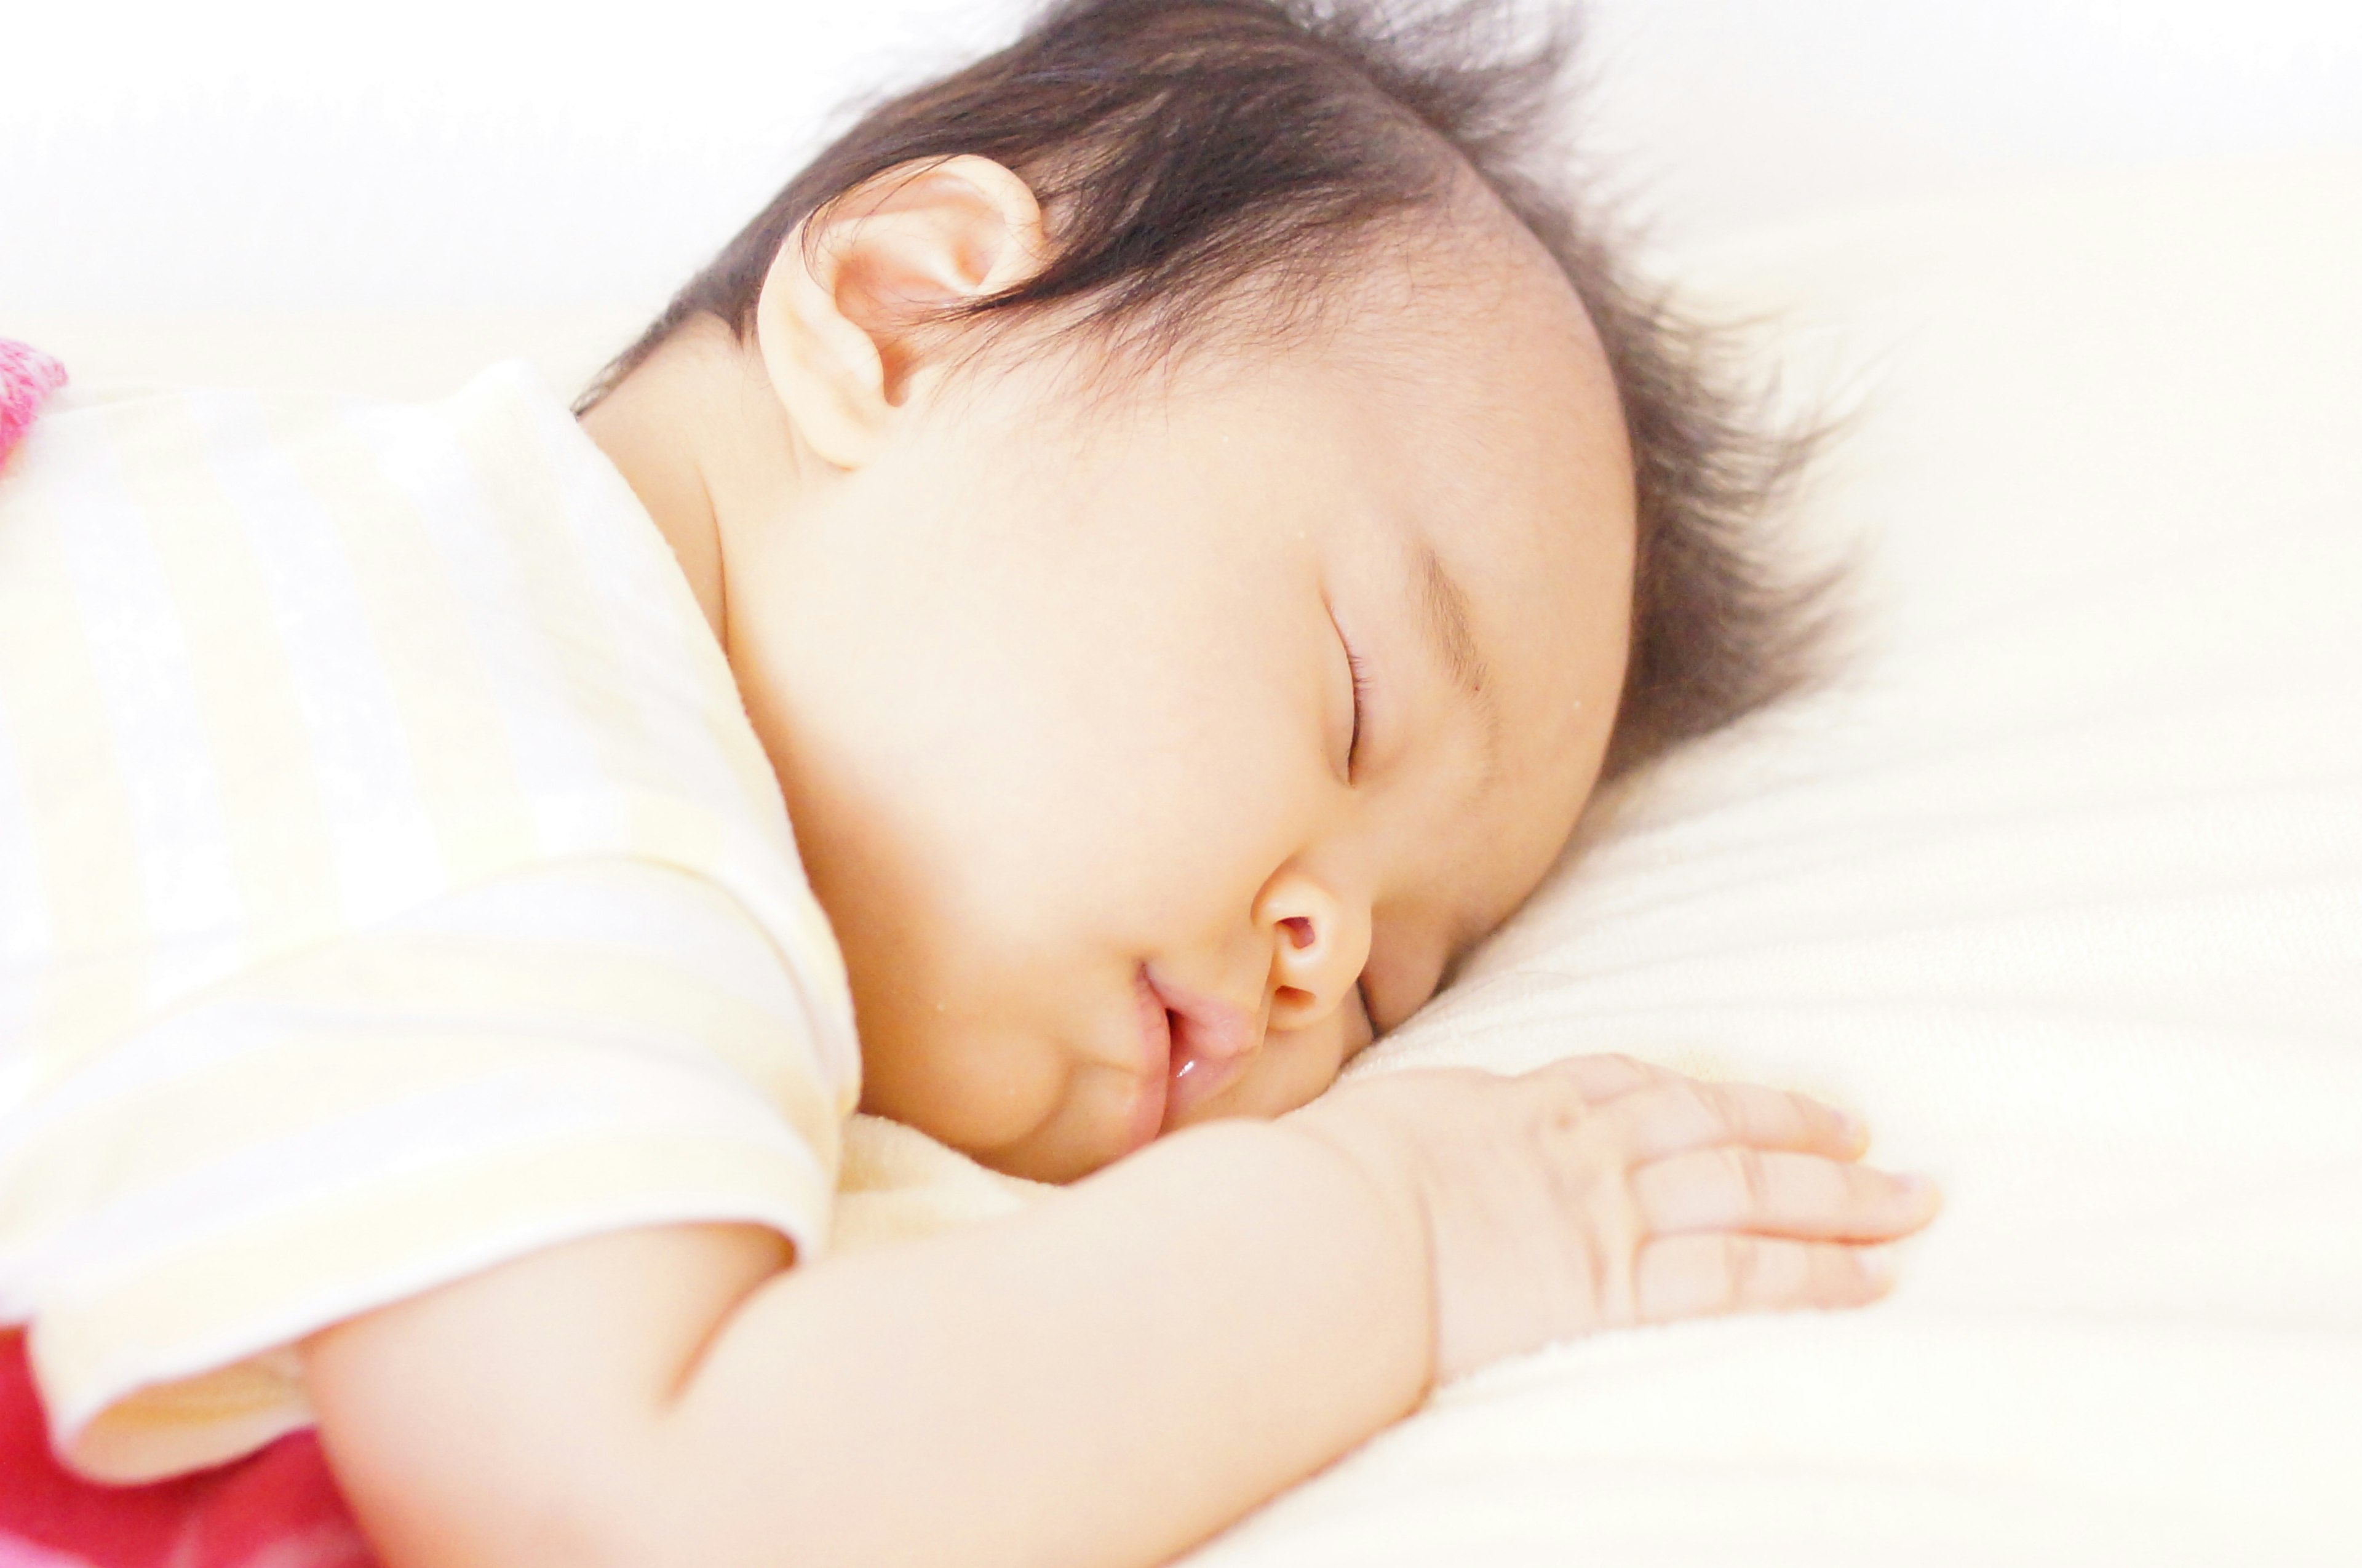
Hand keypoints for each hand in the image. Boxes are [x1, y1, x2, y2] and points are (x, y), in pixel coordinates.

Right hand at [1289, 1054, 1940, 1383]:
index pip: (1632, 1086)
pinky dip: (1810, 1272)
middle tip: (1872, 1138)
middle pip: (1719, 1128)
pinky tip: (1866, 1279)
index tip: (1747, 1096)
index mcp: (1520, 1106)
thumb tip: (1380, 1148)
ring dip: (1837, 1195)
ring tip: (1907, 1203)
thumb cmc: (1325, 1181)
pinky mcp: (1616, 1283)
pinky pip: (1737, 1274)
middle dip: (1800, 1130)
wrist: (1327, 1226)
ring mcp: (1606, 1211)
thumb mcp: (1369, 1131)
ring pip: (1750, 1188)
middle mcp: (1583, 1148)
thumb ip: (1408, 1138)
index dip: (1703, 1090)